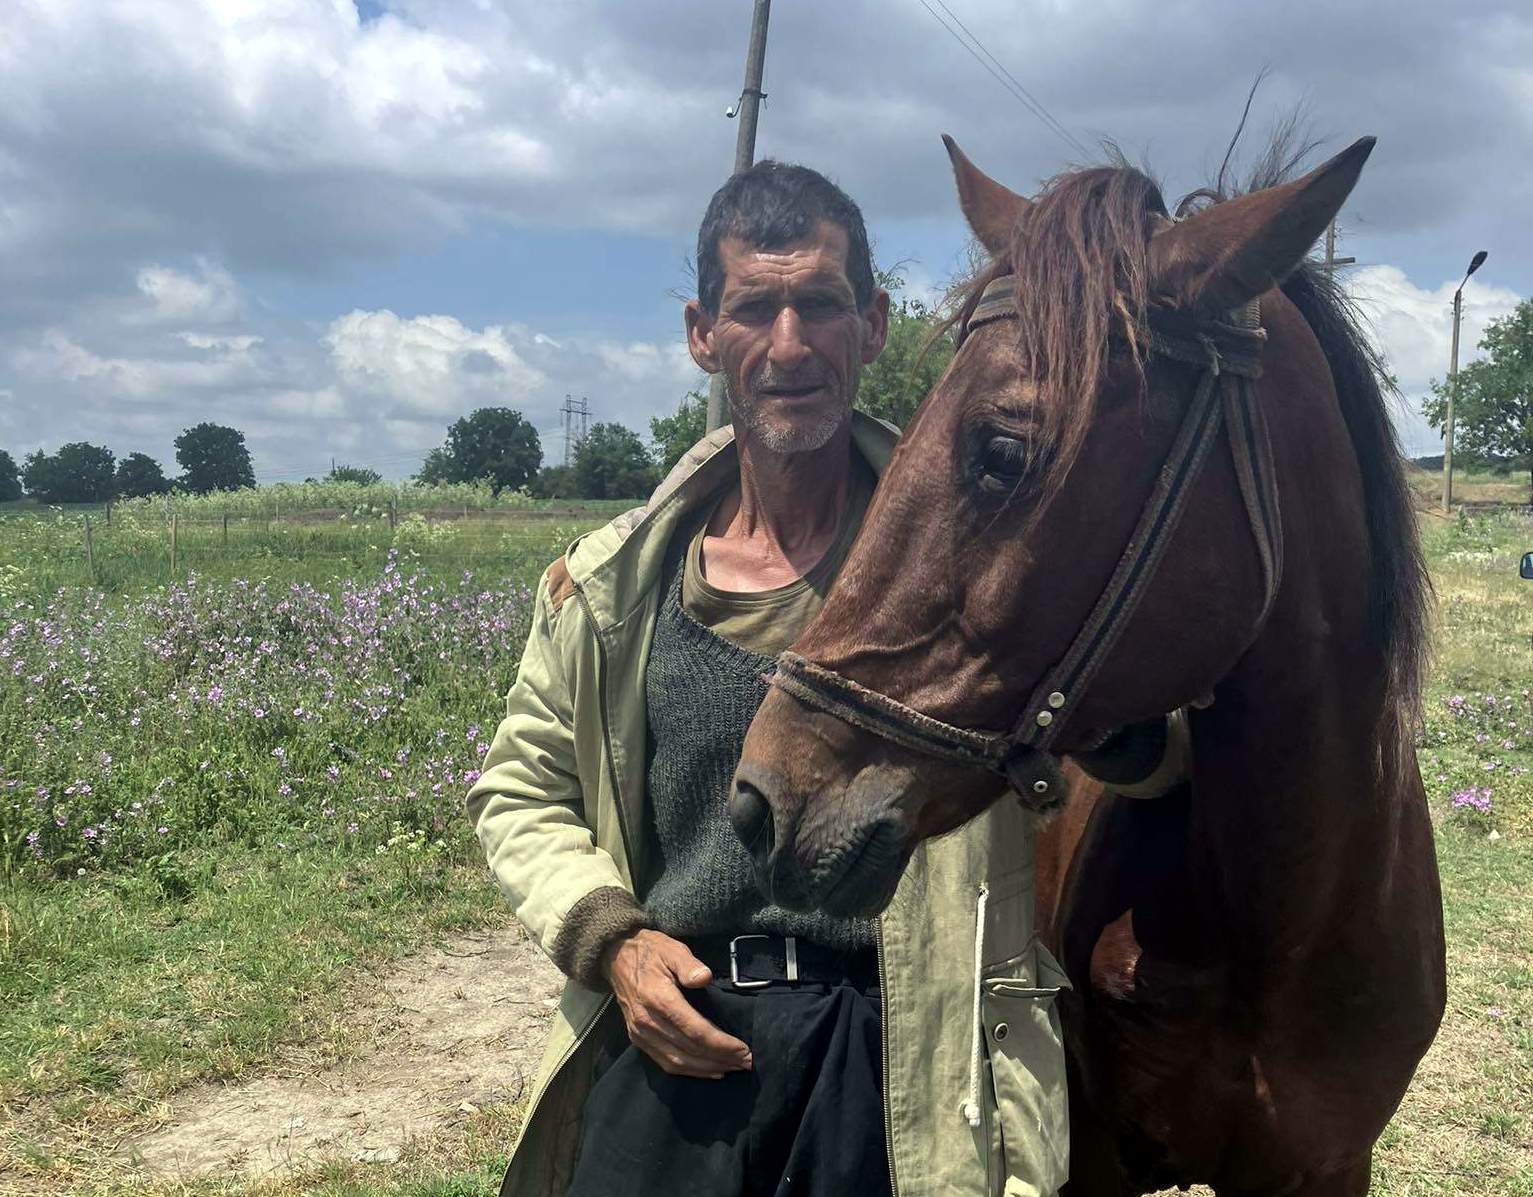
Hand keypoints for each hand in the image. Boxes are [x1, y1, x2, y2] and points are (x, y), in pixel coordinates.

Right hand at [602, 929, 752, 1077]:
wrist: (615, 956)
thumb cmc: (650, 950)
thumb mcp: (671, 948)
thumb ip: (688, 963)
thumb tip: (704, 977)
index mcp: (659, 999)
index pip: (696, 1031)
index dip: (721, 1044)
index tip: (744, 1049)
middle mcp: (648, 1021)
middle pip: (689, 1050)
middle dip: (720, 1059)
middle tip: (746, 1063)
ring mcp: (640, 1033)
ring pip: (677, 1061)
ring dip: (707, 1069)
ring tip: (732, 1068)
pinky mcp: (637, 1039)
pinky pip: (664, 1062)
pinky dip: (688, 1070)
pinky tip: (708, 1070)